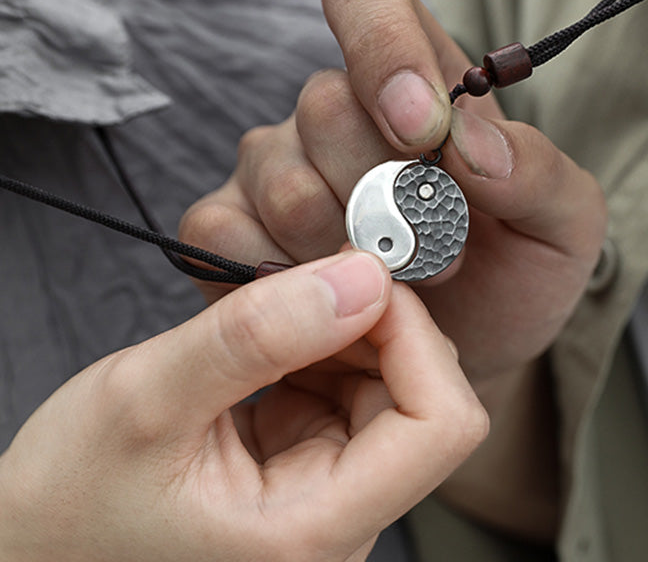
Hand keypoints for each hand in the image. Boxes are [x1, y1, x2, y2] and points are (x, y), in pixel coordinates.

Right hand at [0, 251, 486, 561]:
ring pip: (391, 381)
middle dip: (377, 321)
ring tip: (274, 309)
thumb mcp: (146, 401)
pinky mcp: (308, 457)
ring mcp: (328, 486)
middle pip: (425, 396)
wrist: (37, 544)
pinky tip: (269, 335)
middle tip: (312, 277)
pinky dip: (320, 341)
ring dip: (345, 327)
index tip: (356, 280)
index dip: (414, 336)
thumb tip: (360, 277)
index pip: (441, 425)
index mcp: (314, 528)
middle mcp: (340, 516)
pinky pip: (350, 383)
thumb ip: (256, 335)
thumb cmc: (70, 502)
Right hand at [182, 0, 606, 383]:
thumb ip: (537, 172)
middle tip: (438, 253)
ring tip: (395, 283)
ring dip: (349, 250)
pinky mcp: (231, 228)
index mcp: (415, 79)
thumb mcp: (562, 224)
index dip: (383, 46)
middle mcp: (332, 111)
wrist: (466, 350)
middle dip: (389, 196)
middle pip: (324, 106)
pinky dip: (283, 282)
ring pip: (283, 182)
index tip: (422, 129)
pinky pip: (222, 235)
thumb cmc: (513, 272)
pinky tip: (331, 301)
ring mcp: (273, 167)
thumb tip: (476, 149)